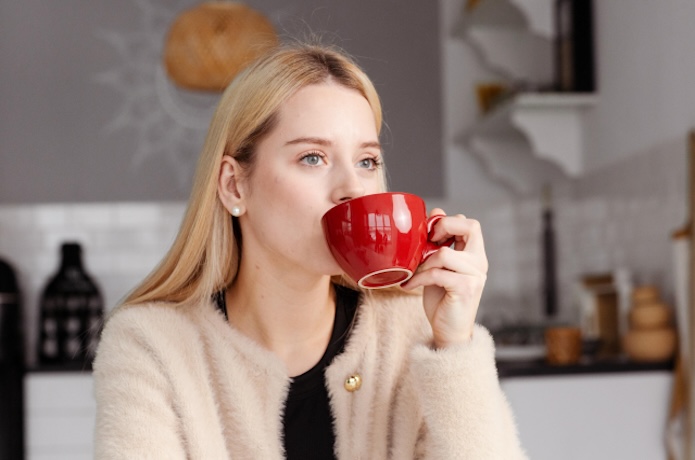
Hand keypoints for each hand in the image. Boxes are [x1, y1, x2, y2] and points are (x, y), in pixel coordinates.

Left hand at [401, 209, 487, 348]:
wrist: (449, 332)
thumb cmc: (442, 300)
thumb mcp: (438, 267)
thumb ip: (439, 244)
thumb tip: (436, 212)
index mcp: (474, 254)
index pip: (469, 223)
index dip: (448, 222)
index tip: (429, 235)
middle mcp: (479, 262)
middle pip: (470, 226)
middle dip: (443, 227)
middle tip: (427, 242)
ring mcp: (475, 276)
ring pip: (445, 253)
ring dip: (423, 262)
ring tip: (414, 273)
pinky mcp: (465, 289)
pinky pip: (437, 274)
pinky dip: (418, 278)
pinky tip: (409, 285)